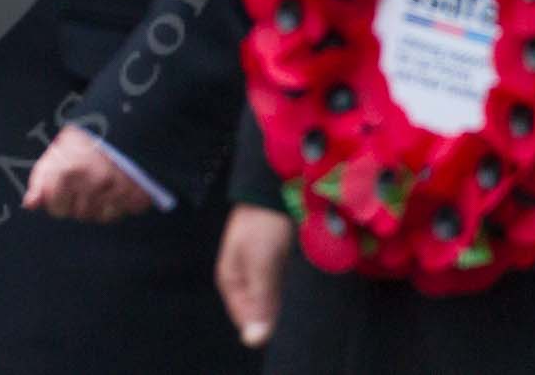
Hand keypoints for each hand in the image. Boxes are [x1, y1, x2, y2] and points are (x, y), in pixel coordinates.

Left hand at [22, 124, 152, 222]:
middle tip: (84, 182)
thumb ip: (40, 180)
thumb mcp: (56, 152)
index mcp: (69, 170)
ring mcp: (117, 189)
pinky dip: (120, 204)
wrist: (122, 124)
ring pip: (101, 217)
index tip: (63, 187)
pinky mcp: (138, 193)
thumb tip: (29, 204)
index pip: (56, 208)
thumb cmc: (84, 139)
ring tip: (100, 183)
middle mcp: (93, 182)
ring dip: (99, 205)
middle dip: (78, 202)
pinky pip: (123, 212)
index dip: (57, 199)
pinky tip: (115, 188)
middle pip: (79, 214)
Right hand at [216, 203, 293, 348]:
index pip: (246, 322)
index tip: (287, 331)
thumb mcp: (259, 264)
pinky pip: (284, 290)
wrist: (275, 192)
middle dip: (277, 318)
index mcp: (230, 282)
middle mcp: (243, 282)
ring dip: (286, 305)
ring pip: (274, 303)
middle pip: (260, 313)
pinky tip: (303, 292)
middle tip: (297, 315)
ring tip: (302, 303)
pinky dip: (292, 293)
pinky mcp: (276, 268)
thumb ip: (259, 301)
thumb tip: (254, 342)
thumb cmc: (262, 227)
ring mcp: (260, 275)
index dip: (265, 330)